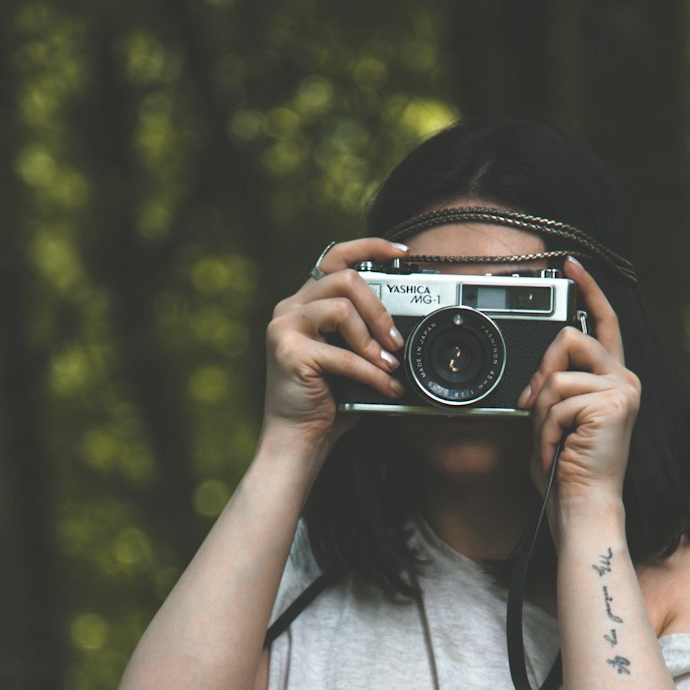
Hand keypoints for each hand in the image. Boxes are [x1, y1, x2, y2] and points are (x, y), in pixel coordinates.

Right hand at [260, 237, 408, 461]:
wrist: (296, 441)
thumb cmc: (326, 403)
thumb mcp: (349, 360)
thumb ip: (364, 335)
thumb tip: (405, 328)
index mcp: (304, 304)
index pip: (335, 259)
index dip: (369, 248)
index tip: (401, 254)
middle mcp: (289, 309)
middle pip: (343, 279)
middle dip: (379, 309)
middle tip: (395, 341)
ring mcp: (284, 329)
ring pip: (341, 308)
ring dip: (373, 339)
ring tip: (389, 365)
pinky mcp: (289, 354)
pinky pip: (343, 354)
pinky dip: (371, 373)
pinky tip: (387, 388)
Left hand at [517, 257, 639, 530]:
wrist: (583, 506)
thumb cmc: (568, 472)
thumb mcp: (555, 420)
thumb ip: (554, 388)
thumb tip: (539, 372)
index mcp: (614, 381)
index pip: (604, 324)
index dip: (588, 290)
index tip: (570, 265)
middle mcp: (625, 380)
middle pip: (570, 337)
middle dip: (541, 371)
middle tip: (532, 407)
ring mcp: (622, 390)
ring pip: (557, 375)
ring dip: (542, 415)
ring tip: (553, 444)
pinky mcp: (612, 402)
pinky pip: (558, 399)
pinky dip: (546, 430)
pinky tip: (558, 451)